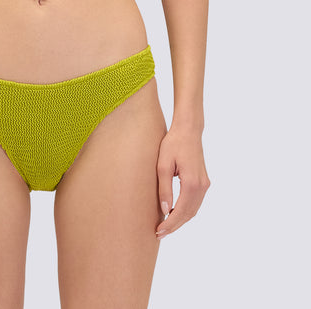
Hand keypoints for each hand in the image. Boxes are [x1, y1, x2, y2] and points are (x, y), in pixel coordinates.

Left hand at [155, 124, 209, 238]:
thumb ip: (165, 189)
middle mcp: (202, 186)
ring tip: (165, 226)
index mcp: (192, 183)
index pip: (181, 211)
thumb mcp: (163, 165)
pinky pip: (195, 202)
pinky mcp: (203, 181)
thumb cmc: (173, 144)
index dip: (170, 224)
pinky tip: (174, 213)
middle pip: (189, 214)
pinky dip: (186, 211)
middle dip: (175, 225)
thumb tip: (165, 210)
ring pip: (194, 210)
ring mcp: (205, 184)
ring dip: (180, 220)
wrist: (188, 130)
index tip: (159, 231)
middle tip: (159, 233)